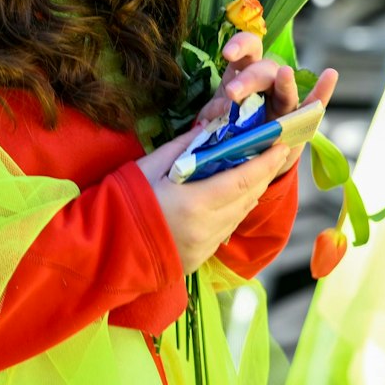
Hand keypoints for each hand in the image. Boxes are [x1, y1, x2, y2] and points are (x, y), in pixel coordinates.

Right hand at [137, 123, 293, 274]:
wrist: (104, 246)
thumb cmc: (123, 201)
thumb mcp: (150, 166)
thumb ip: (183, 147)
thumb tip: (209, 127)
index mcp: (194, 203)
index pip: (241, 180)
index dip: (264, 163)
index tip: (280, 145)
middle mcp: (206, 227)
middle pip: (247, 197)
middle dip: (263, 174)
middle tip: (272, 152)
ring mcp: (204, 245)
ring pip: (240, 214)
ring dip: (251, 192)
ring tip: (257, 170)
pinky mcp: (199, 257)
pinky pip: (227, 229)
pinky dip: (236, 209)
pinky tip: (234, 196)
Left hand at [198, 31, 338, 175]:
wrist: (247, 155)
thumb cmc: (227, 129)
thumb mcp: (215, 121)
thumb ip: (214, 117)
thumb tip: (213, 116)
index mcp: (242, 75)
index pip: (245, 52)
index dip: (240, 46)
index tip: (228, 54)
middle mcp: (266, 82)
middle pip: (262, 70)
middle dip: (249, 79)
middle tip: (233, 93)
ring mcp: (284, 100)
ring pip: (285, 87)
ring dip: (284, 82)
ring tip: (285, 75)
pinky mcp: (299, 119)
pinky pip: (313, 104)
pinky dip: (322, 90)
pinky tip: (330, 75)